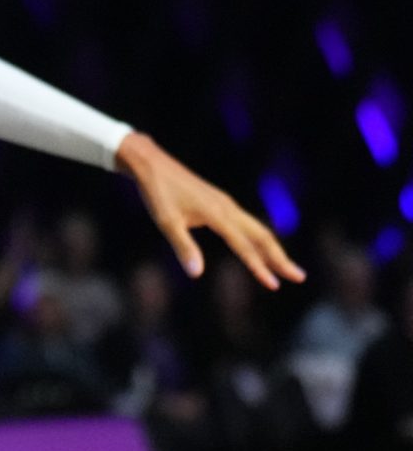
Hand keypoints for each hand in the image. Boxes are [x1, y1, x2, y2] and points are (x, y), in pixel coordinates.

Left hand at [115, 132, 304, 288]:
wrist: (151, 164)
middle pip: (261, 236)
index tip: (274, 285)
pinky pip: (246, 223)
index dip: (259, 267)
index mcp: (217, 214)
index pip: (244, 246)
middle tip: (299, 277)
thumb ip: (183, 248)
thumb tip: (196, 275)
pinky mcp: (220, 202)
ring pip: (256, 228)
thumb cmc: (157, 193)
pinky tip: (258, 248)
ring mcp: (226, 203)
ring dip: (271, 248)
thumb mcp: (166, 222)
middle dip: (279, 258)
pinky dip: (257, 238)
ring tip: (284, 266)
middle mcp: (228, 208)